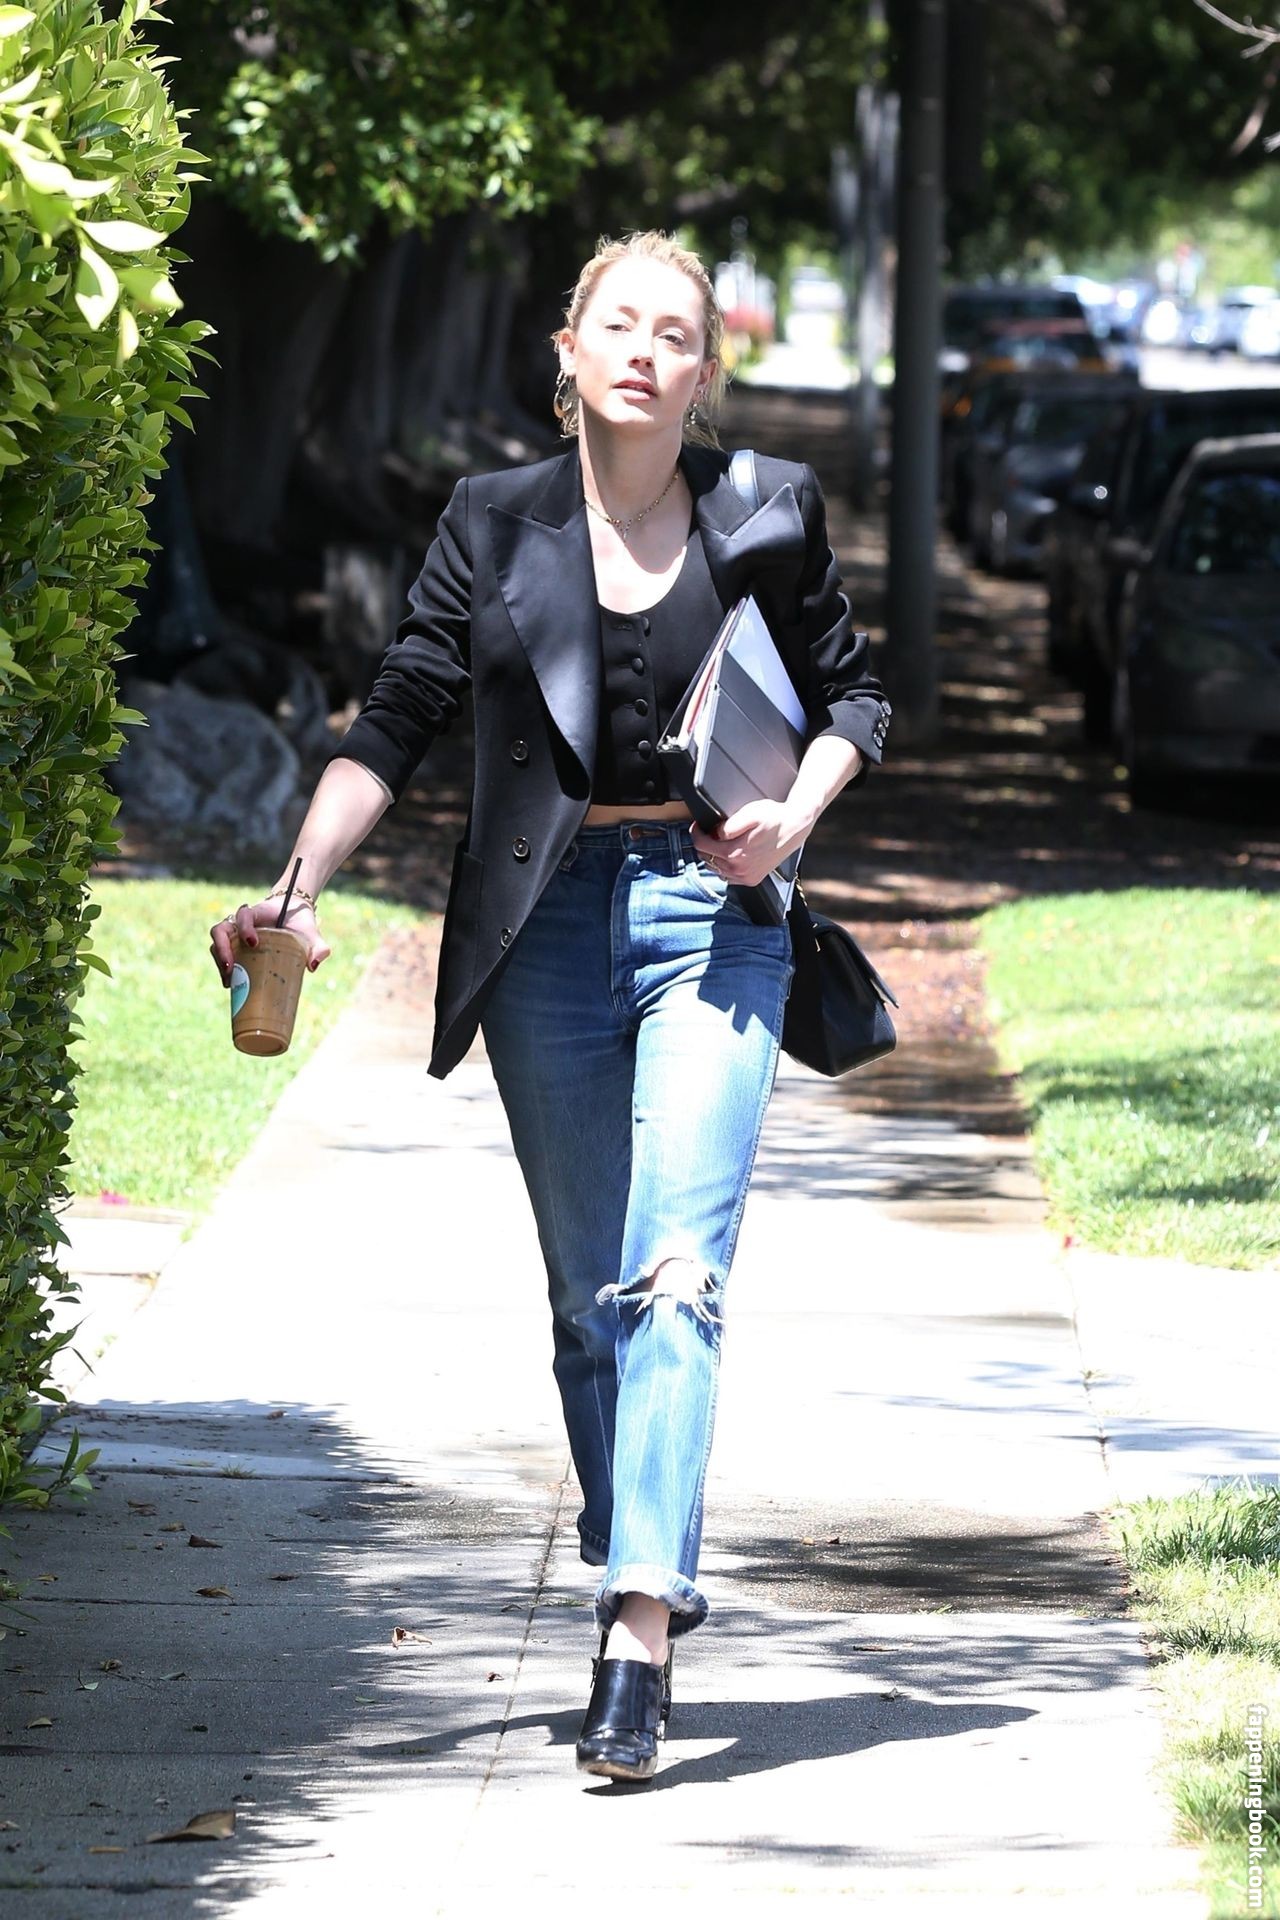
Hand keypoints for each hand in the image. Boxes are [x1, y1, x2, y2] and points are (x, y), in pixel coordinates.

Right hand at [208, 896, 330, 988]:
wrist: (293, 920)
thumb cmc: (300, 924)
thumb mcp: (311, 933)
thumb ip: (318, 946)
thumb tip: (313, 966)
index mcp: (257, 913)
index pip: (243, 914)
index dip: (244, 927)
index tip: (253, 942)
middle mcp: (241, 923)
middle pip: (221, 930)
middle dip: (222, 948)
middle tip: (231, 967)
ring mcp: (236, 935)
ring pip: (217, 943)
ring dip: (219, 961)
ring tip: (229, 981)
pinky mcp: (235, 948)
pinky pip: (222, 955)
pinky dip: (223, 969)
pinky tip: (230, 985)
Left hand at [689, 799, 811, 889]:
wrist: (795, 827)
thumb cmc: (775, 818)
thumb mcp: (750, 813)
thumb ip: (728, 826)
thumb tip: (714, 833)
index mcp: (735, 854)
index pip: (701, 846)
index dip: (696, 833)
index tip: (697, 826)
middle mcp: (739, 869)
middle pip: (707, 858)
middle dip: (703, 844)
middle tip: (706, 832)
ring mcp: (746, 877)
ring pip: (716, 869)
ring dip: (713, 856)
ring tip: (718, 842)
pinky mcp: (752, 879)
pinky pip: (728, 876)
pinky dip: (724, 866)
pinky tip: (729, 855)